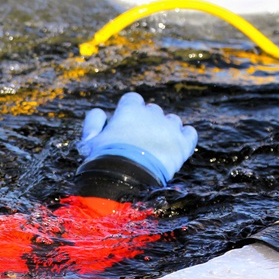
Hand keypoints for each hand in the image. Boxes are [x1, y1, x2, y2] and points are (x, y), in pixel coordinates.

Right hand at [77, 92, 196, 184]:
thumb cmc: (104, 159)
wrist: (126, 179)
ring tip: (155, 147)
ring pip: (172, 120)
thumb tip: (100, 113)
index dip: (127, 111)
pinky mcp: (183, 144)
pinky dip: (184, 137)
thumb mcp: (89, 141)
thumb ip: (93, 122)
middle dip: (146, 121)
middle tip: (137, 140)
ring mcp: (170, 127)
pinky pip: (190, 133)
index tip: (123, 124)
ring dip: (165, 129)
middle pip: (152, 110)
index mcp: (130, 109)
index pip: (132, 99)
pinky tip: (175, 146)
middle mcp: (152, 114)